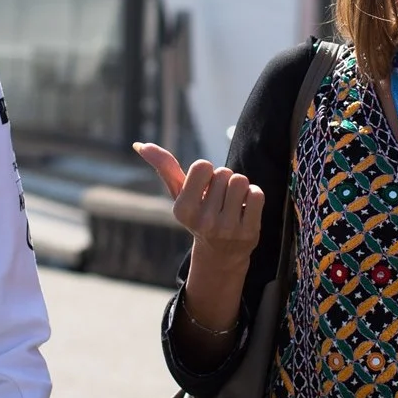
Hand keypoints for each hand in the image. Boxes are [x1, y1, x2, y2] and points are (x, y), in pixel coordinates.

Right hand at [133, 142, 264, 306]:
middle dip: (223, 181)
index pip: (203, 165)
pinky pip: (257, 194)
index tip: (203, 187)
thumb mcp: (179, 193)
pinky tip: (246, 209)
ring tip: (232, 203)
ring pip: (241, 181)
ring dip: (240, 187)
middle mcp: (203, 221)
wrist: (221, 253)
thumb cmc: (198, 214)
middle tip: (219, 200)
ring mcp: (227, 229)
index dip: (206, 172)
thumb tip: (140, 144)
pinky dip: (254, 196)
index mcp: (182, 210)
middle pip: (224, 173)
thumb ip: (164, 167)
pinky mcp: (249, 233)